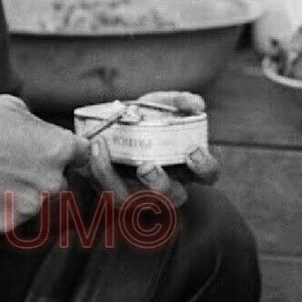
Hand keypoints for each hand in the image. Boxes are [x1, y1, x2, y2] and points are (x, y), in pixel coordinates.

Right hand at [0, 93, 90, 231]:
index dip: (71, 153)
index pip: (82, 155)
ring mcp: (29, 206)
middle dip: (40, 174)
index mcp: (58, 150)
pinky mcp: (6, 224)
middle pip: (57, 182)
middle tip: (12, 162)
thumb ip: (36, 126)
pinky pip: (9, 215)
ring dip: (18, 192)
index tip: (64, 154)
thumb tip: (37, 133)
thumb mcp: (13, 108)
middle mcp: (50, 182)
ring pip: (32, 201)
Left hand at [84, 91, 219, 208]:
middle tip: (147, 167)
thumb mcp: (163, 105)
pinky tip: (93, 144)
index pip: (208, 174)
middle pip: (172, 197)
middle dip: (159, 184)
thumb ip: (179, 102)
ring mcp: (139, 193)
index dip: (204, 167)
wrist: (114, 126)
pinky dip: (97, 166)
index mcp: (187, 166)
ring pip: (131, 199)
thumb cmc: (147, 119)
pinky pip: (104, 188)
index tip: (192, 152)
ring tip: (103, 148)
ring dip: (115, 178)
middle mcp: (167, 186)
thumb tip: (197, 104)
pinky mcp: (112, 190)